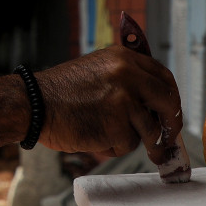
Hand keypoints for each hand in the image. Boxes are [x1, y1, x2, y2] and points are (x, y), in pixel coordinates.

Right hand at [34, 47, 182, 164]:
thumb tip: (152, 103)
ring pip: (149, 129)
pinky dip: (114, 147)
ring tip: (110, 138)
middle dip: (171, 124)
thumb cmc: (60, 92)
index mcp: (124, 58)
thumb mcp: (97, 69)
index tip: (170, 112)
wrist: (34, 104)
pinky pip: (128, 144)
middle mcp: (128, 75)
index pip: (163, 76)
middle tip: (168, 139)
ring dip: (135, 139)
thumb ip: (125, 79)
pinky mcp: (118, 126)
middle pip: (167, 102)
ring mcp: (125, 101)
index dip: (170, 97)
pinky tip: (94, 138)